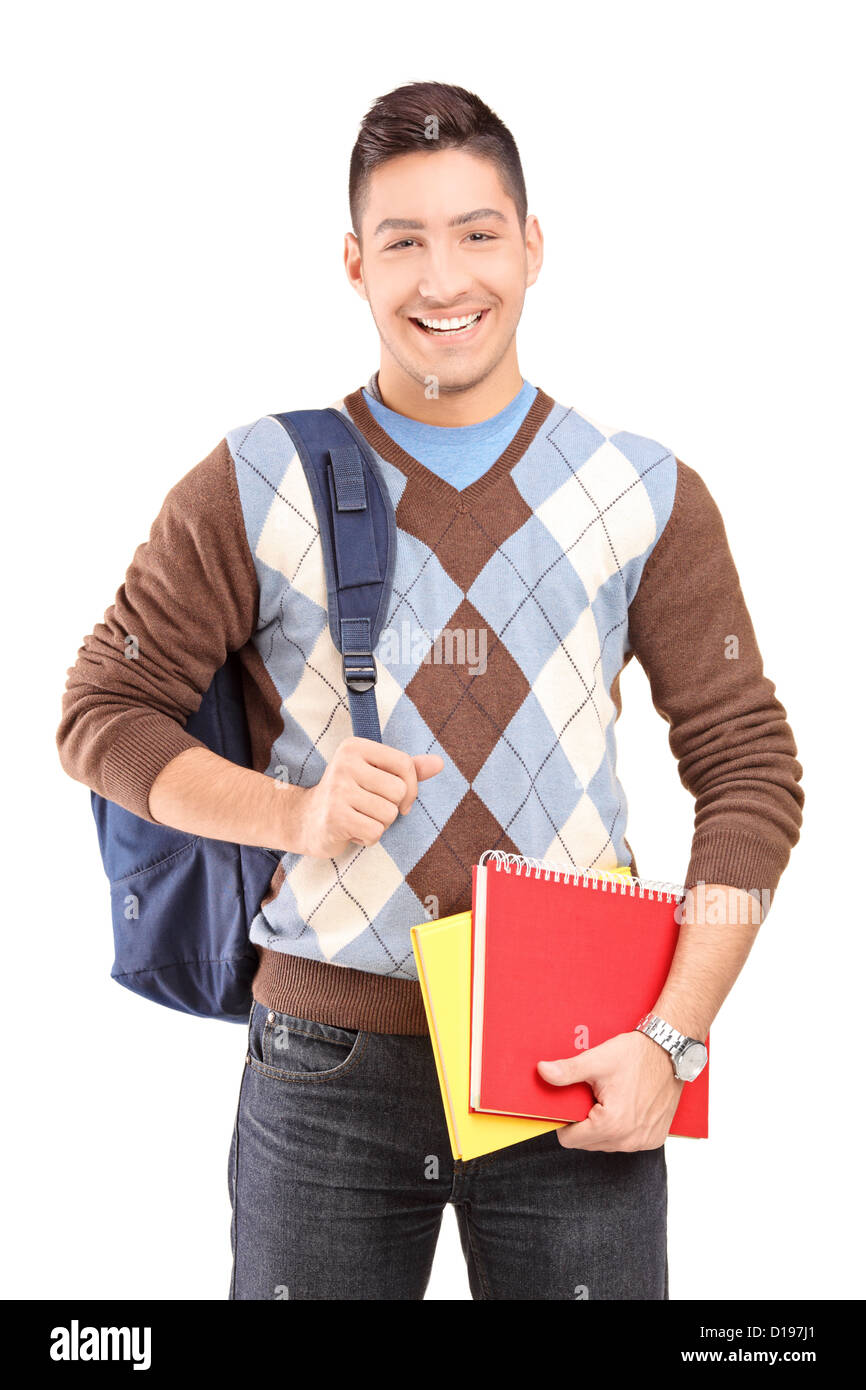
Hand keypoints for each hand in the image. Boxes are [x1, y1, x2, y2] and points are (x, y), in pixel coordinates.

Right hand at [288, 735, 442, 857]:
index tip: (400, 800)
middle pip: (399, 791)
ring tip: (359, 818)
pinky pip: (375, 832)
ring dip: (379, 824)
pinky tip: (352, 830)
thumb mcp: (376, 775)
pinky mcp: (335, 816)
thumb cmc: (348, 796)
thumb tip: (439, 763)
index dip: (411, 787)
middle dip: (391, 807)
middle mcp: (345, 763)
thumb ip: (408, 769)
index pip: (404, 764)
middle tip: (369, 809)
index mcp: (356, 747)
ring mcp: (338, 789)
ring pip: (389, 814)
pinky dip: (369, 837)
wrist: (306, 820)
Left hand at [537, 1031, 683, 1151]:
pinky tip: (624, 1106)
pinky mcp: (654, 1139)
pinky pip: (626, 1142)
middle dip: (583, 1123)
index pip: (570, 1140)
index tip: (570, 1103)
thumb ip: (567, 1071)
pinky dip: (620, 1128)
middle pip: (587, 1143)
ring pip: (606, 1144)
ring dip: (601, 1127)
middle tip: (591, 1096)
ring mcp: (643, 1142)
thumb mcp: (597, 1060)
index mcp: (611, 1124)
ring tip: (608, 1099)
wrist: (671, 1052)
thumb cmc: (636, 1055)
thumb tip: (542, 1072)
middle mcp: (628, 1140)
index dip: (564, 1121)